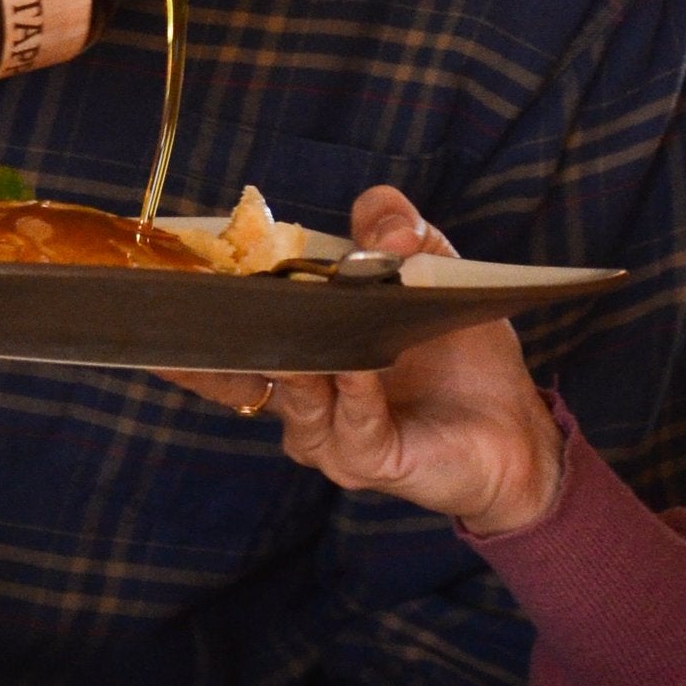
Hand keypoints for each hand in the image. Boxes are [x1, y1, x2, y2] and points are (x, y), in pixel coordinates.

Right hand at [177, 186, 567, 538]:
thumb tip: (385, 224)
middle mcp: (302, 397)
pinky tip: (358, 365)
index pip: (234, 329)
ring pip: (294, 397)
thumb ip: (397, 230)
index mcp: (304, 349)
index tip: (170, 269)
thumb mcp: (431, 270)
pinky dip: (351, 392)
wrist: (515, 429)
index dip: (200, 303)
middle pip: (240, 369)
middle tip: (213, 291)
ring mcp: (329, 434)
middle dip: (223, 332)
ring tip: (302, 319)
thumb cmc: (461, 353)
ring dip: (301, 355)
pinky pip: (348, 426)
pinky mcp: (368, 460)